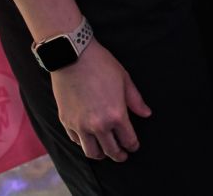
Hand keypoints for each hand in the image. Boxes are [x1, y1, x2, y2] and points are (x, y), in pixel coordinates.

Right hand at [50, 40, 151, 160]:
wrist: (72, 56)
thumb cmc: (101, 65)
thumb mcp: (124, 79)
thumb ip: (136, 100)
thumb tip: (146, 114)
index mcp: (116, 115)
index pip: (128, 140)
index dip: (133, 146)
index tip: (133, 147)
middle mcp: (98, 125)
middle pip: (110, 151)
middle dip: (119, 155)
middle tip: (122, 156)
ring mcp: (80, 125)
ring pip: (91, 152)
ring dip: (100, 154)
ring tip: (104, 152)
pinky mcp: (66, 121)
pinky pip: (76, 140)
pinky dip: (83, 143)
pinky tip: (88, 139)